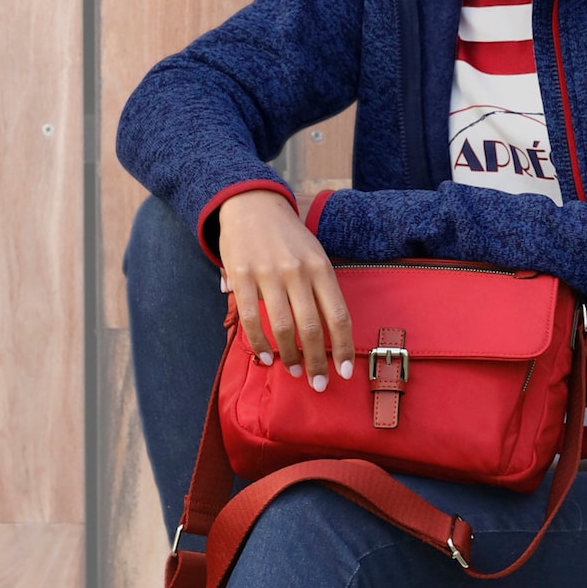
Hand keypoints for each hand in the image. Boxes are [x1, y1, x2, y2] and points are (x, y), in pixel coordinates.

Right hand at [216, 190, 354, 388]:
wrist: (251, 203)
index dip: (343, 348)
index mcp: (321, 267)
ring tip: (294, 371)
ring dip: (290, 356)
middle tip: (318, 383)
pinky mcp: (242, 276)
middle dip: (318, 362)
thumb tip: (332, 332)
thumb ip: (321, 289)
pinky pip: (253, 319)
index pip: (338, 315)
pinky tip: (265, 357)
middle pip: (313, 328)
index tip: (344, 372)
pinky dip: (260, 344)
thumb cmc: (287, 235)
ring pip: (284, 327)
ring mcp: (269, 274)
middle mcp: (298, 271)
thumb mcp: (314, 254)